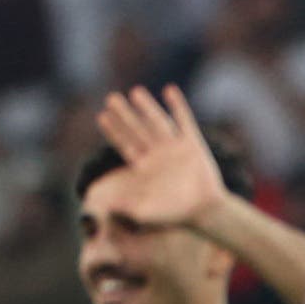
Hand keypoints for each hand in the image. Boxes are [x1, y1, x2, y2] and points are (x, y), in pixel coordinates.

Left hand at [94, 85, 229, 232]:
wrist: (205, 210)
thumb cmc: (175, 213)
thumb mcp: (144, 210)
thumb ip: (123, 205)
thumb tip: (99, 204)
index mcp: (144, 167)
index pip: (125, 144)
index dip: (114, 131)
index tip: (101, 116)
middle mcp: (158, 154)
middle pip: (137, 129)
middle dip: (125, 114)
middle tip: (111, 98)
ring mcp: (175, 147)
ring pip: (158, 122)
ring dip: (147, 107)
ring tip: (136, 91)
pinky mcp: (193, 144)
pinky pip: (184, 121)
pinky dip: (178, 106)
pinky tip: (169, 90)